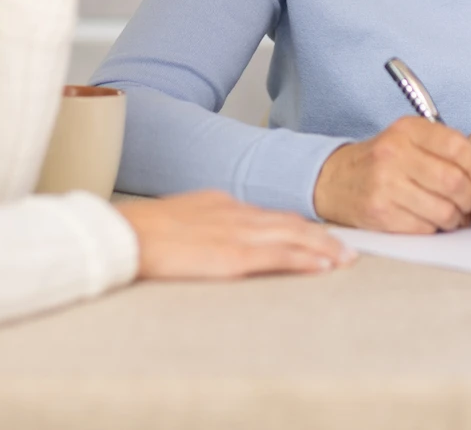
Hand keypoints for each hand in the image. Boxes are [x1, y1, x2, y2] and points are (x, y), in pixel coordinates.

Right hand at [118, 190, 355, 279]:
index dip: (297, 226)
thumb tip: (215, 239)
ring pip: (292, 237)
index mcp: (221, 203)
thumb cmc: (140, 231)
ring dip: (323, 248)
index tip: (317, 234)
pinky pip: (278, 256)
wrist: (123, 234)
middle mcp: (235, 213)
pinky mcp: (232, 257)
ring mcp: (236, 234)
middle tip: (347, 248)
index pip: (270, 214)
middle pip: (289, 222)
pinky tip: (322, 267)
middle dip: (321, 236)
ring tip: (345, 259)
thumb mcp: (179, 218)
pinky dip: (305, 260)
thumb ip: (204, 225)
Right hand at [313, 116, 470, 232]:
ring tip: (451, 214)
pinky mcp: (379, 214)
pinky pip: (425, 228)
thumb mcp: (409, 140)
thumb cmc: (382, 161)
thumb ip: (446, 151)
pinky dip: (435, 228)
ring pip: (443, 210)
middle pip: (453, 182)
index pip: (456, 146)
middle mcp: (394, 154)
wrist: (334, 179)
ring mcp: (385, 185)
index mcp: (406, 130)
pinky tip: (429, 220)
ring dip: (455, 218)